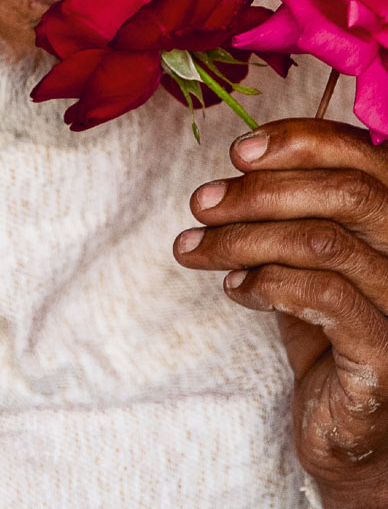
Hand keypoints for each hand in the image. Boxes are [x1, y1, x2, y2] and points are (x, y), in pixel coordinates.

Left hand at [173, 118, 387, 507]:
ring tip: (198, 248)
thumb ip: (292, 207)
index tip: (239, 151)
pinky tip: (234, 290)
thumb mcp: (308, 255)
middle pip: (347, 192)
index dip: (300, 142)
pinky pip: (325, 297)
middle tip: (201, 203)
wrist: (347, 426)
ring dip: (245, 238)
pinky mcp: (384, 354)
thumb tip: (239, 163)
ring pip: (324, 242)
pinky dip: (267, 283)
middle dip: (261, 190)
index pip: (363, 154)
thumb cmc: (326, 328)